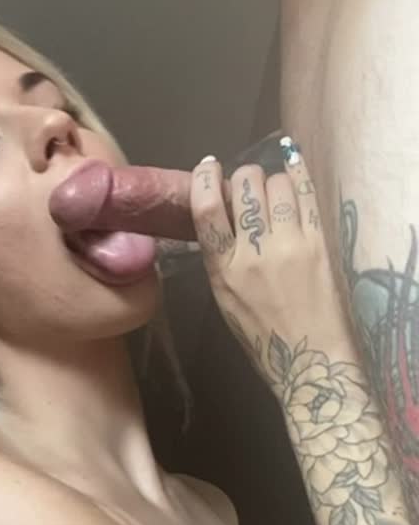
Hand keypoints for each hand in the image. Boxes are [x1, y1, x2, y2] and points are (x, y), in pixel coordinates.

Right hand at [190, 145, 356, 391]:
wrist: (310, 360)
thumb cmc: (264, 337)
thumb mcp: (226, 301)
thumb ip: (221, 259)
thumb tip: (221, 215)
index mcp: (224, 271)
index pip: (207, 209)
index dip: (205, 178)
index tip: (208, 167)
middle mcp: (254, 253)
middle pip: (245, 185)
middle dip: (243, 178)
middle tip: (249, 189)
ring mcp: (290, 244)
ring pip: (275, 182)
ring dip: (271, 179)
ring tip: (273, 192)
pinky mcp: (319, 242)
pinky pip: (305, 191)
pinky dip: (296, 171)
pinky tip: (291, 163)